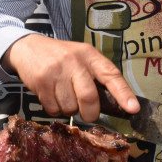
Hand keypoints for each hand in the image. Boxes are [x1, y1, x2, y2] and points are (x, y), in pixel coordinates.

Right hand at [2, 34, 138, 121]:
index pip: (111, 75)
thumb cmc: (61, 56)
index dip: (123, 93)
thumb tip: (116, 103)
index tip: (133, 108)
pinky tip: (52, 96)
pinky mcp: (41, 82)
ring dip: (69, 110)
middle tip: (88, 113)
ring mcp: (56, 72)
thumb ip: (97, 75)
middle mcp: (74, 62)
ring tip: (65, 97)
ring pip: (70, 107)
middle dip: (90, 113)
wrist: (28, 47)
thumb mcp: (82, 57)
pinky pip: (53, 109)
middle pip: (89, 97)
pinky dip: (55, 109)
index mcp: (90, 55)